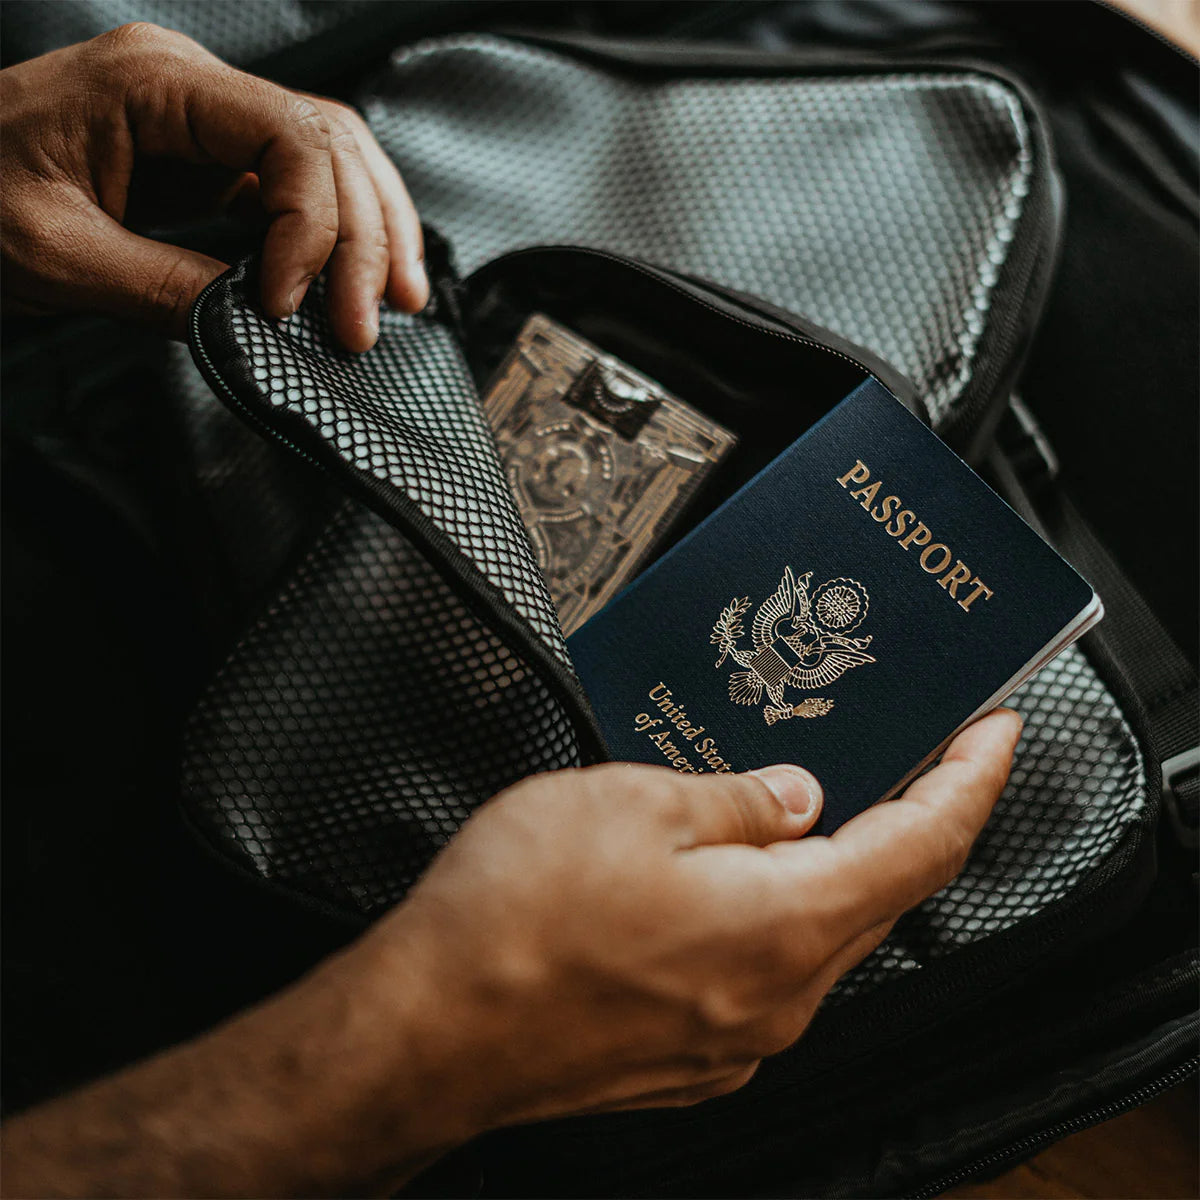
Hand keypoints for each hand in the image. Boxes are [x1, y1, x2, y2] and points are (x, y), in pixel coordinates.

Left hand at [0, 23, 426, 350]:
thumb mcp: (55, 255)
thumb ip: (164, 288)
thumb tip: (254, 326)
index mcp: (153, 83)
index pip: (289, 135)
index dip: (313, 226)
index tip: (289, 306)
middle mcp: (192, 89)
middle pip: (329, 142)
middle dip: (363, 238)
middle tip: (362, 323)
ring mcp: (205, 123)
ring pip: (332, 157)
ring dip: (373, 231)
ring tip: (395, 299)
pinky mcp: (207, 163)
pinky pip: (298, 187)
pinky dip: (338, 236)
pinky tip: (354, 278)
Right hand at [0, 710, 1020, 1196]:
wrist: (424, 1031)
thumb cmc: (514, 918)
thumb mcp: (631, 804)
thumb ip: (734, 801)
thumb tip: (794, 799)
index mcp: (783, 927)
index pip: (921, 846)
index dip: (968, 781)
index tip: (994, 732)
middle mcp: (776, 1001)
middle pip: (875, 896)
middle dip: (900, 818)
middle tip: (904, 753)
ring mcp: (731, 1042)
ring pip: (814, 937)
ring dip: (825, 869)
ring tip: (803, 805)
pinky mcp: (684, 1058)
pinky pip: (760, 975)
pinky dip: (769, 917)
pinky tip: (725, 878)